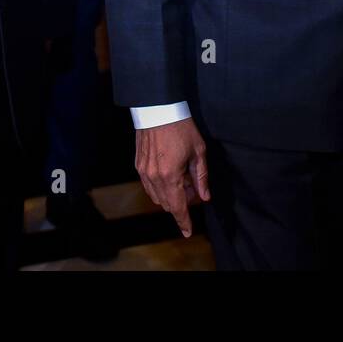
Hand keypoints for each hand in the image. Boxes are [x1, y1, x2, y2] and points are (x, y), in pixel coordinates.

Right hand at [135, 118, 209, 236]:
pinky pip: (148, 185)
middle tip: (193, 188)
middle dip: (181, 203)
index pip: (178, 207)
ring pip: (156, 196)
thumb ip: (201, 177)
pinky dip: (160, 186)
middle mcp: (154, 177)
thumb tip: (204, 196)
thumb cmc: (181, 128)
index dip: (184, 221)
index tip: (188, 232)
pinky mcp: (138, 165)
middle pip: (167, 204)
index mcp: (170, 176)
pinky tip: (170, 174)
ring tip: (182, 178)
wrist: (158, 109)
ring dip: (170, 195)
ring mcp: (144, 171)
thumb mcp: (198, 151)